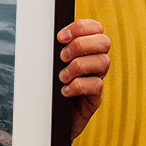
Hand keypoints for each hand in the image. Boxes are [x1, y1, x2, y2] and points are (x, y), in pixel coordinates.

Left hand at [57, 18, 110, 139]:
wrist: (48, 119)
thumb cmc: (47, 87)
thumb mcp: (49, 64)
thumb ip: (52, 49)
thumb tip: (41, 33)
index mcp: (85, 49)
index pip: (96, 28)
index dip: (81, 27)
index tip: (60, 37)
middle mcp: (95, 62)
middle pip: (104, 42)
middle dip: (81, 45)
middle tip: (62, 57)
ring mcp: (97, 79)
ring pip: (103, 62)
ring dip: (78, 66)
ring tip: (62, 77)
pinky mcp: (95, 98)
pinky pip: (96, 85)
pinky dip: (78, 86)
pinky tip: (64, 91)